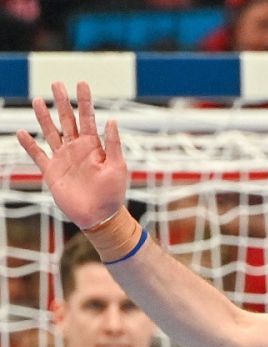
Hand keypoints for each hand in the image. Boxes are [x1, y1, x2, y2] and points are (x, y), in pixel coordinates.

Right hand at [16, 81, 127, 229]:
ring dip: (44, 117)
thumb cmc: (113, 194)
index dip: (85, 101)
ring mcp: (63, 159)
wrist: (100, 216)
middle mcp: (77, 149)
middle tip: (56, 83)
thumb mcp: (118, 167)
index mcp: (94, 146)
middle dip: (62, 102)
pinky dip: (29, 144)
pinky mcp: (51, 171)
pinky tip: (22, 132)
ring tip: (38, 100)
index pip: (88, 118)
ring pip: (50, 132)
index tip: (81, 83)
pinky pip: (37, 155)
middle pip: (67, 120)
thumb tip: (112, 120)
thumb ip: (114, 145)